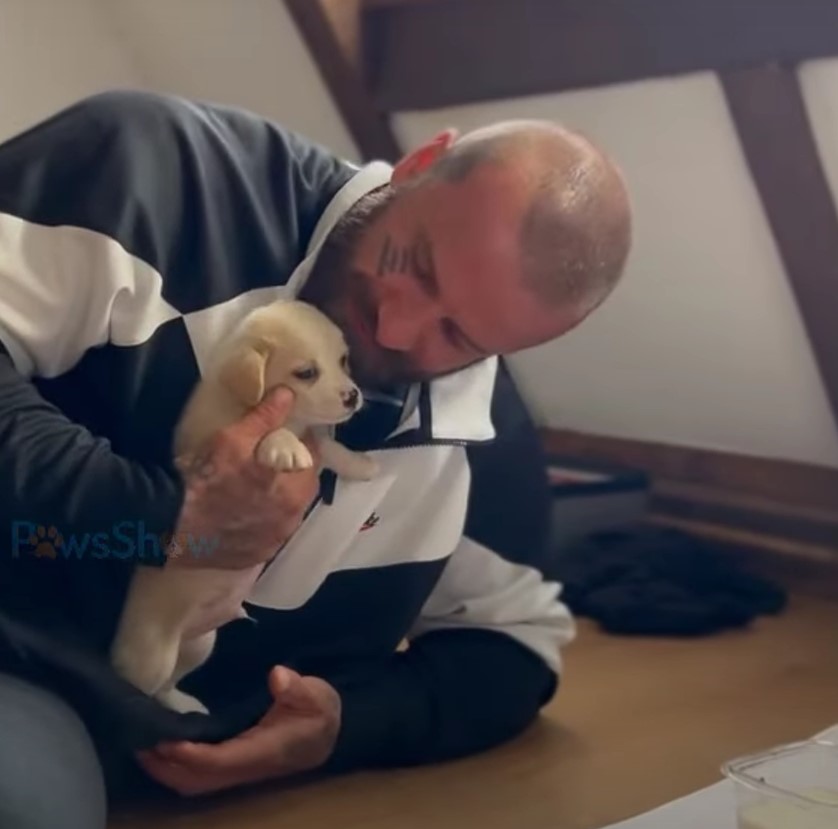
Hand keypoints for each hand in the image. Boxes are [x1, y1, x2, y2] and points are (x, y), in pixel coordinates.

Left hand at [137, 666, 340, 795]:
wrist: (332, 732)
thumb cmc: (321, 712)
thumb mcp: (318, 695)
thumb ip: (298, 687)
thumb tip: (277, 676)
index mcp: (263, 752)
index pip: (217, 761)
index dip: (188, 753)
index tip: (163, 736)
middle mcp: (245, 767)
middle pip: (195, 779)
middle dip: (164, 765)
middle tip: (136, 739)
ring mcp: (238, 770)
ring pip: (193, 780)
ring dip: (165, 768)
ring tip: (141, 742)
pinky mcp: (234, 765)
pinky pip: (198, 772)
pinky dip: (176, 763)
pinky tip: (163, 744)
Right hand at [168, 387, 319, 569]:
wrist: (169, 524)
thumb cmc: (205, 478)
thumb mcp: (233, 439)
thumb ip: (265, 417)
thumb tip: (287, 395)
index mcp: (294, 490)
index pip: (314, 459)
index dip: (304, 444)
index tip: (292, 435)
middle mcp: (292, 519)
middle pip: (304, 488)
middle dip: (294, 470)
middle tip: (274, 458)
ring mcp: (275, 541)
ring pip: (289, 511)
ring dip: (281, 497)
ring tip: (259, 484)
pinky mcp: (257, 556)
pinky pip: (270, 532)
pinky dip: (265, 520)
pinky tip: (247, 511)